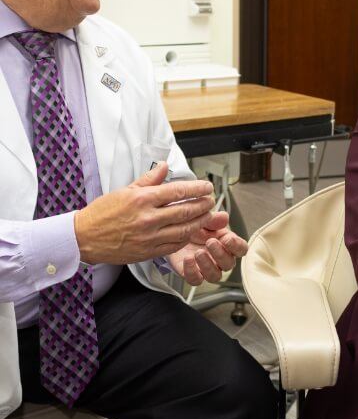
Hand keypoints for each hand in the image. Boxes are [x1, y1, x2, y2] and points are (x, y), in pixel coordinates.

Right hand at [74, 162, 215, 264]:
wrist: (85, 237)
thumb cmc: (102, 212)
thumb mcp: (125, 190)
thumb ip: (148, 179)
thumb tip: (164, 166)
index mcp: (142, 199)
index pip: (178, 191)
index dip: (197, 189)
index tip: (207, 187)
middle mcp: (148, 218)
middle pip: (185, 210)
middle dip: (203, 205)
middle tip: (211, 200)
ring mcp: (149, 237)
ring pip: (183, 229)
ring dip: (199, 222)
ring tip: (207, 216)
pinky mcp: (147, 252)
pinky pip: (174, 246)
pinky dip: (186, 238)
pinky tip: (191, 232)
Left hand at [167, 215, 248, 285]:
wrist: (175, 233)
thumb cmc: (195, 228)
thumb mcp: (204, 219)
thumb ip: (214, 219)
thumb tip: (224, 217)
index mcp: (227, 244)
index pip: (241, 249)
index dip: (236, 245)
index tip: (227, 238)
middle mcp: (220, 259)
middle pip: (228, 264)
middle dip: (220, 254)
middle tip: (210, 242)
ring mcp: (207, 269)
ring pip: (215, 276)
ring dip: (208, 265)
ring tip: (198, 252)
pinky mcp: (193, 274)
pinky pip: (196, 280)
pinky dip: (192, 271)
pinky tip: (188, 259)